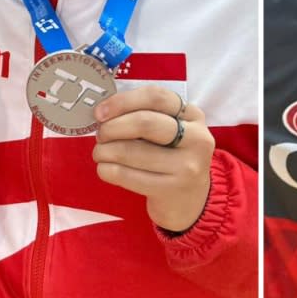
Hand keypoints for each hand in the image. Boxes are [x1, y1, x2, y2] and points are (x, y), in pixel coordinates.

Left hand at [93, 85, 213, 232]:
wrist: (190, 200)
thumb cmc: (172, 158)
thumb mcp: (172, 131)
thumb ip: (146, 114)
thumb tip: (105, 111)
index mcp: (193, 115)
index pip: (156, 97)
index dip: (123, 101)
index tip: (101, 112)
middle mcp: (196, 138)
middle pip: (144, 123)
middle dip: (112, 127)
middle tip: (100, 134)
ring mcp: (186, 166)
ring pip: (131, 151)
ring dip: (105, 150)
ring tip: (100, 152)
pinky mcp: (170, 189)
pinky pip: (126, 175)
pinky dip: (107, 169)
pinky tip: (105, 168)